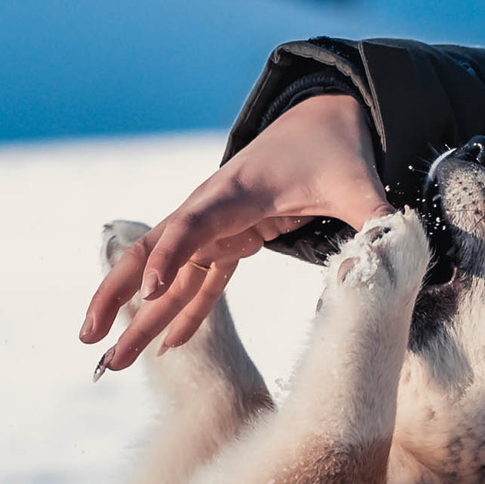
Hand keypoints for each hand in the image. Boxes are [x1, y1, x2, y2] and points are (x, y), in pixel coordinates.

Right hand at [80, 94, 388, 371]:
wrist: (323, 121)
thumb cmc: (336, 150)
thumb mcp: (359, 181)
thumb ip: (373, 216)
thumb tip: (396, 245)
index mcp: (237, 191)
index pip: (193, 226)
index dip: (170, 258)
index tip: (148, 294)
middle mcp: (213, 210)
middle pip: (152, 252)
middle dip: (115, 293)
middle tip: (87, 337)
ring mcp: (215, 229)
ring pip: (165, 276)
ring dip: (138, 318)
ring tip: (111, 362)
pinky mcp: (228, 242)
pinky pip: (198, 285)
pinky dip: (181, 315)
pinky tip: (165, 349)